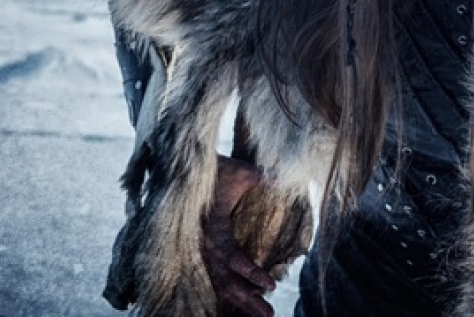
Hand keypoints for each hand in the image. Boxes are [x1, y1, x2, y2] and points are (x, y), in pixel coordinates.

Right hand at [202, 156, 276, 316]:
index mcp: (211, 228)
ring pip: (221, 284)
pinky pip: (216, 278)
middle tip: (270, 314)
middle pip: (225, 281)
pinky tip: (250, 300)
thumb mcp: (240, 171)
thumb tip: (285, 178)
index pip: (231, 256)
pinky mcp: (204, 253)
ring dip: (242, 301)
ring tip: (266, 314)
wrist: (188, 171)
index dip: (250, 272)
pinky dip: (232, 292)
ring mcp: (202, 252)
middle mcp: (204, 245)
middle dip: (248, 300)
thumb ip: (262, 177)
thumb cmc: (217, 170)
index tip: (270, 284)